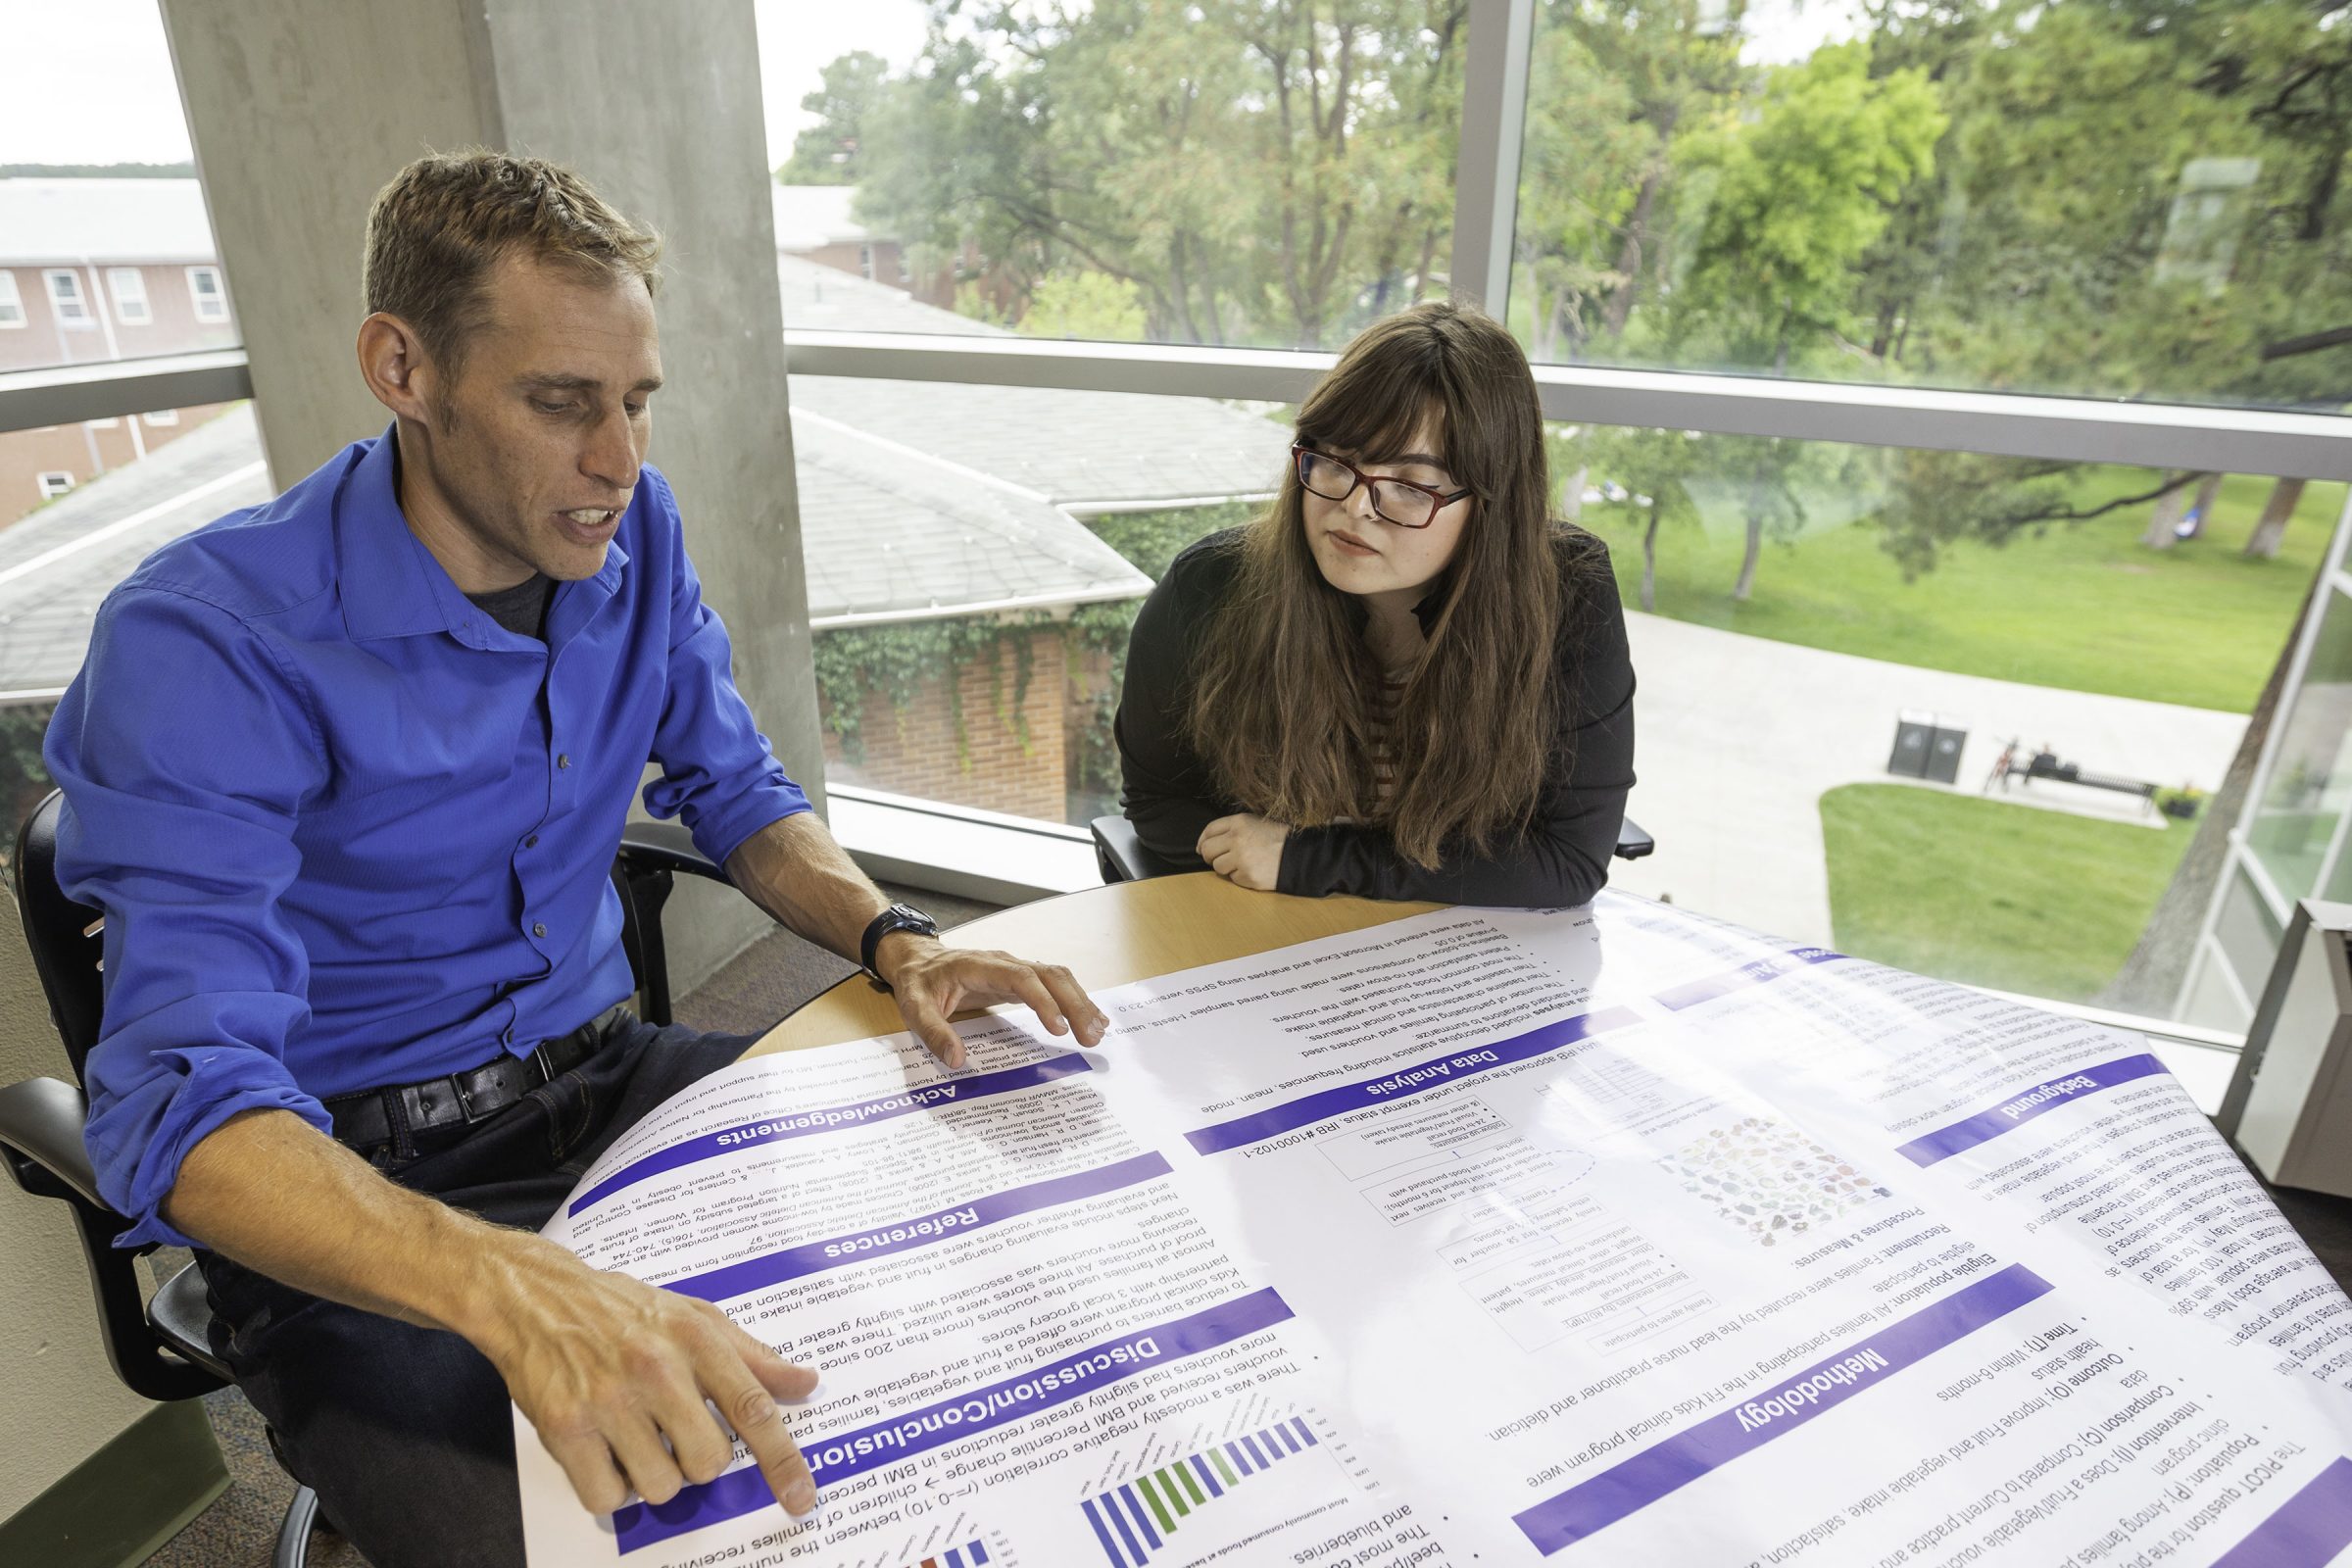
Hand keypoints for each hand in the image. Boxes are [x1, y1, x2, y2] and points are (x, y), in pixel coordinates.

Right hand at [476, 1234, 819, 1516]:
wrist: (535, 1297)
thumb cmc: (620, 1308)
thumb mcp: (694, 1315)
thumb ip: (751, 1356)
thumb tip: (805, 1382)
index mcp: (696, 1339)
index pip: (753, 1408)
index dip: (782, 1460)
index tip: (801, 1497)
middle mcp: (656, 1368)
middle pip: (708, 1461)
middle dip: (697, 1460)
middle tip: (673, 1432)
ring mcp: (609, 1400)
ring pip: (660, 1486)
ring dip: (652, 1475)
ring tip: (634, 1436)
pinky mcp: (565, 1427)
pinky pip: (607, 1497)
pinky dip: (610, 1487)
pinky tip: (605, 1452)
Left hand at [877, 933, 1109, 1066]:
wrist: (917, 959)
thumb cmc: (918, 983)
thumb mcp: (915, 1007)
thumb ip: (934, 1032)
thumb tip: (957, 1060)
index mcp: (980, 966)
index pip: (1021, 978)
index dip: (1043, 1001)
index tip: (1059, 1029)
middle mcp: (1004, 962)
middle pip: (1050, 975)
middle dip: (1074, 1004)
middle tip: (1090, 1037)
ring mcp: (1015, 968)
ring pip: (1058, 977)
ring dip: (1080, 1002)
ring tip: (1097, 1032)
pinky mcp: (1020, 978)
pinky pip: (1054, 984)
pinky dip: (1075, 999)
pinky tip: (1090, 1019)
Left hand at [1197, 813, 1289, 891]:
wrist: (1300, 855)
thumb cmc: (1277, 838)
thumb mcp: (1255, 823)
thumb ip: (1230, 829)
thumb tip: (1202, 845)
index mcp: (1239, 822)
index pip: (1209, 830)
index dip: (1203, 840)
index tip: (1202, 848)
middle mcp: (1238, 839)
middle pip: (1208, 850)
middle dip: (1210, 856)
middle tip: (1221, 858)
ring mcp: (1242, 859)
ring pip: (1218, 867)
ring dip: (1227, 867)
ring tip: (1244, 863)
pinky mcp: (1248, 876)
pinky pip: (1233, 879)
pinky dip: (1240, 877)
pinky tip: (1254, 870)